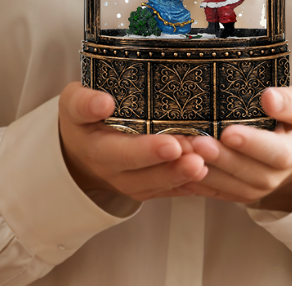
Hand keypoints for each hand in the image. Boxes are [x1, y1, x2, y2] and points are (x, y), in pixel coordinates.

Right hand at [58, 83, 207, 200]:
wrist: (81, 150)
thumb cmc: (84, 117)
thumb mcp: (73, 103)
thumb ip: (84, 102)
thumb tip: (103, 102)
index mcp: (97, 150)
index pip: (122, 153)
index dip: (147, 150)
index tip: (171, 144)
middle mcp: (117, 173)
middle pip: (149, 174)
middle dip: (175, 167)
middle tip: (197, 156)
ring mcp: (137, 184)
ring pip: (165, 185)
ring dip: (187, 176)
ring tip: (208, 163)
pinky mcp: (154, 187)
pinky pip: (178, 190)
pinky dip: (198, 184)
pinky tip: (217, 173)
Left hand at [185, 87, 291, 210]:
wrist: (291, 155)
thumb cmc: (291, 122)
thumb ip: (289, 102)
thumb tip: (270, 97)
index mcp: (291, 153)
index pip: (275, 152)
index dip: (251, 144)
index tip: (229, 132)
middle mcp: (272, 177)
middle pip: (244, 170)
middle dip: (219, 157)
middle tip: (196, 141)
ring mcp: (252, 189)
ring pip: (225, 183)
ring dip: (201, 169)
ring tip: (181, 150)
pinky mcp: (233, 193)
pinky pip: (212, 190)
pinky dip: (193, 178)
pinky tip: (176, 164)